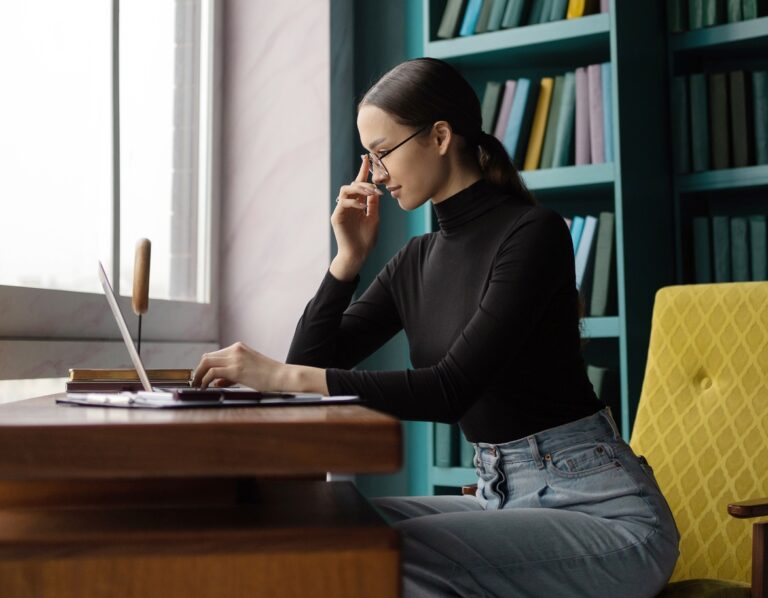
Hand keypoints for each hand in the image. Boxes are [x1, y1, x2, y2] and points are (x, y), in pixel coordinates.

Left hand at [192, 342, 281, 389]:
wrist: (282, 376)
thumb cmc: (269, 375)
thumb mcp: (249, 370)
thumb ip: (231, 375)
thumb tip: (216, 381)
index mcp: (239, 347)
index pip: (215, 355)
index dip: (205, 366)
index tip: (201, 376)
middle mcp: (235, 349)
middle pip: (207, 357)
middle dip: (199, 370)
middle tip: (196, 381)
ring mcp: (235, 358)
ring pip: (206, 362)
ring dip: (199, 375)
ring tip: (197, 385)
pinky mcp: (235, 369)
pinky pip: (212, 373)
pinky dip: (205, 380)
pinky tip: (205, 387)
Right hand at [330, 155, 381, 279]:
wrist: (358, 255)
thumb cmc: (366, 240)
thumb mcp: (374, 219)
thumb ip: (373, 205)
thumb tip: (375, 190)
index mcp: (358, 204)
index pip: (359, 185)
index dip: (363, 171)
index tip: (367, 159)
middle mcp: (349, 205)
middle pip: (353, 184)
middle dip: (365, 183)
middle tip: (376, 188)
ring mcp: (342, 210)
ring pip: (346, 190)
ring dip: (359, 189)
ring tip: (370, 194)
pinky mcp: (337, 217)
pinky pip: (343, 202)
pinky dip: (354, 202)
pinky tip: (362, 207)